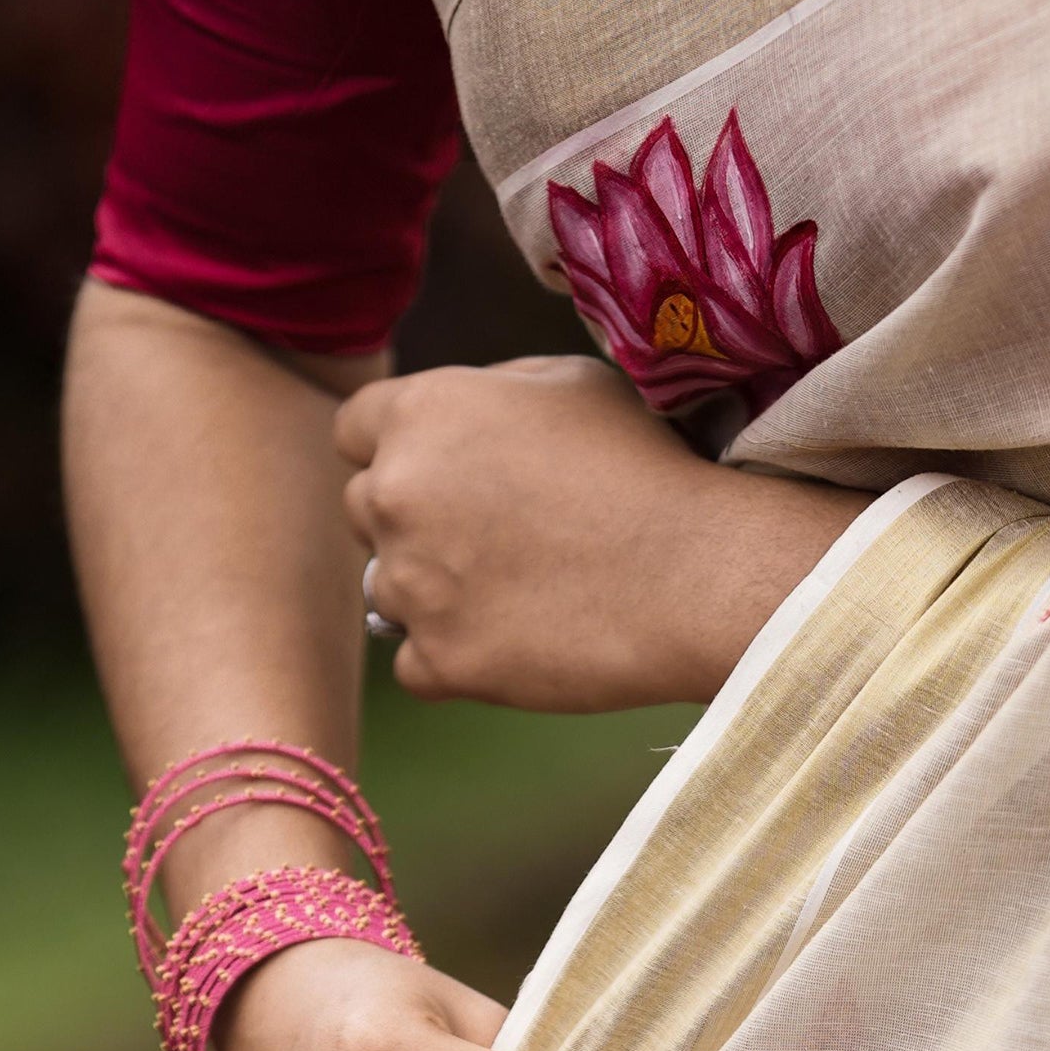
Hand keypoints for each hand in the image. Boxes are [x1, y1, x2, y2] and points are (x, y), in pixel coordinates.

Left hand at [338, 358, 859, 712]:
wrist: (695, 575)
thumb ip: (489, 394)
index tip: (441, 478)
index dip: (395, 453)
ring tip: (513, 595)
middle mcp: (397, 493)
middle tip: (487, 541)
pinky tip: (513, 645)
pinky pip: (414, 666)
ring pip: (387, 592)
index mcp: (422, 412)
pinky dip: (453, 662)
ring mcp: (411, 584)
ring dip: (432, 595)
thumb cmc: (647, 469)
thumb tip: (459, 416)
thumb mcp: (568, 383)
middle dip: (411, 523)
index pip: (355, 432)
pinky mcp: (439, 663)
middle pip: (363, 512)